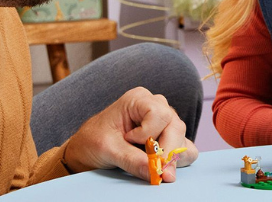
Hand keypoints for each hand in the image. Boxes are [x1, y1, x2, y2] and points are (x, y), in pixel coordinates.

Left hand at [62, 87, 197, 182]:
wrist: (86, 149)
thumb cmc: (94, 141)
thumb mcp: (108, 149)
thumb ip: (132, 160)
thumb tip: (158, 172)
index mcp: (139, 99)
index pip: (160, 113)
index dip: (149, 132)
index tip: (130, 141)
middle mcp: (156, 106)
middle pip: (176, 127)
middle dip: (166, 151)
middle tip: (156, 172)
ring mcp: (164, 123)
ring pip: (182, 140)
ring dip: (172, 158)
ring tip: (152, 168)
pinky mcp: (168, 138)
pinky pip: (185, 149)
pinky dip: (177, 161)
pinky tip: (161, 168)